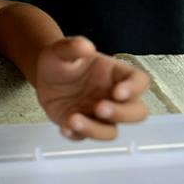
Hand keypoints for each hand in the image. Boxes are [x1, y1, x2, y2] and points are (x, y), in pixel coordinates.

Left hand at [34, 37, 149, 139]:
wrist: (43, 74)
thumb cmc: (61, 59)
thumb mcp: (62, 50)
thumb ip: (73, 46)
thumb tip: (85, 46)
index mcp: (117, 75)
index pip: (140, 81)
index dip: (134, 88)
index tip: (118, 92)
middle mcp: (113, 97)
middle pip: (136, 112)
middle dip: (122, 114)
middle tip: (100, 108)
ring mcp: (99, 115)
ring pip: (111, 131)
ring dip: (95, 130)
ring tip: (73, 120)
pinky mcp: (82, 127)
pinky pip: (84, 138)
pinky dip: (76, 135)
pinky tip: (64, 128)